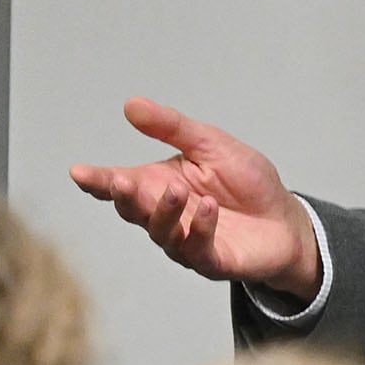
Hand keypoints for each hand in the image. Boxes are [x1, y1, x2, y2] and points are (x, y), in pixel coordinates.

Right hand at [69, 98, 320, 297]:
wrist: (286, 219)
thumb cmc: (246, 183)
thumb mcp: (211, 145)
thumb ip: (172, 128)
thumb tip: (131, 104)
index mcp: (157, 185)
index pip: (118, 184)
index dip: (97, 180)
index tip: (79, 172)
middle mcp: (165, 215)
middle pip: (132, 210)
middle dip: (124, 197)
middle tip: (122, 182)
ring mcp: (185, 241)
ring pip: (161, 232)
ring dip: (165, 211)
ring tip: (178, 190)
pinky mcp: (211, 260)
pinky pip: (197, 249)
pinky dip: (201, 228)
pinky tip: (209, 208)